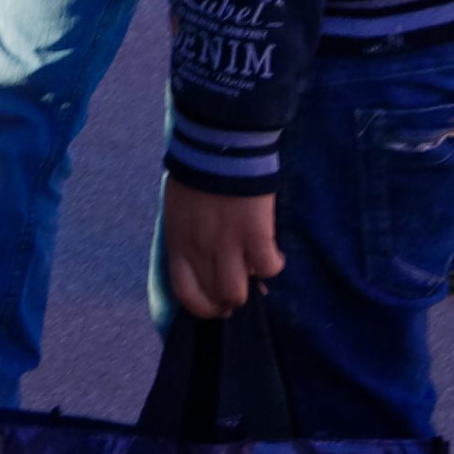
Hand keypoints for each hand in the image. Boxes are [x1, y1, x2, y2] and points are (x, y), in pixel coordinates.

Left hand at [161, 182, 280, 318]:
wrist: (219, 146)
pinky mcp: (256, 237)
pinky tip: (274, 254)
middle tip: (240, 289)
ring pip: (239, 293)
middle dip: (228, 301)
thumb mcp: (180, 210)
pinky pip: (268, 268)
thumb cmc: (197, 173)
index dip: (202, 307)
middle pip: (216, 298)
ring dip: (250, 287)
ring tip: (257, 272)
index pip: (186, 294)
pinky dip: (273, 265)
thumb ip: (190, 236)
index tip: (214, 306)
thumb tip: (206, 256)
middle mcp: (201, 252)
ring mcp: (228, 247)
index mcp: (178, 244)